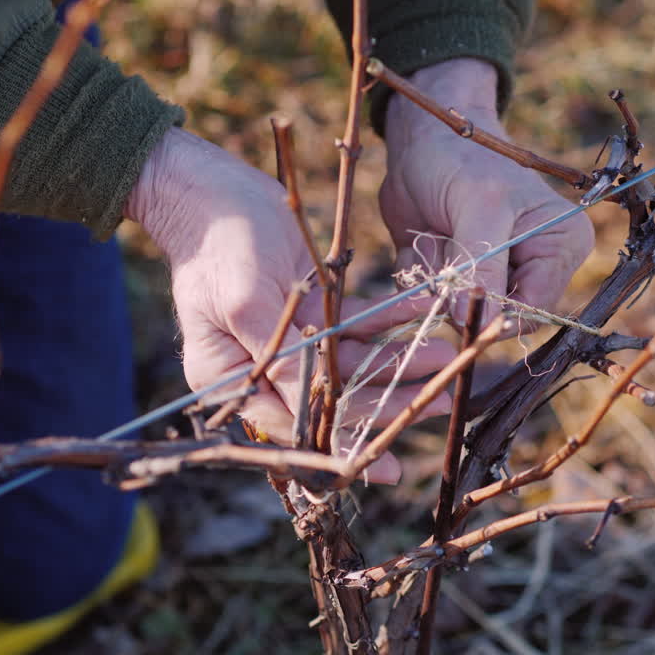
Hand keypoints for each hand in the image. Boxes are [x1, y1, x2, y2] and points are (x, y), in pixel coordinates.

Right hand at [127, 128, 452, 479]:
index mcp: (230, 382)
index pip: (293, 430)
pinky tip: (424, 313)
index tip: (388, 465)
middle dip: (386, 401)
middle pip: (331, 400)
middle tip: (437, 403)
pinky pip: (356, 322)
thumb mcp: (246, 304)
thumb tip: (314, 415)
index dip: (342, 448)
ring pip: (352, 362)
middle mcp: (260, 369)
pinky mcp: (310, 309)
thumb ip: (280, 360)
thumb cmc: (217, 245)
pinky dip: (389, 319)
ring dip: (398, 359)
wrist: (209, 189)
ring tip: (445, 353)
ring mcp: (288, 340)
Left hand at [381, 58, 594, 326]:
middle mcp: (535, 268)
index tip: (457, 297)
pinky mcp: (458, 279)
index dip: (495, 315)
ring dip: (435, 276)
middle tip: (444, 238)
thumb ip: (482, 264)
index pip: (535, 309)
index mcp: (561, 247)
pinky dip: (417, 275)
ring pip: (459, 312)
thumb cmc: (464, 160)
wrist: (422, 141)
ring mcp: (495, 277)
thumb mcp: (480, 206)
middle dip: (459, 288)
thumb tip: (477, 324)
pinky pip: (431, 303)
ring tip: (435, 230)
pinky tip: (422, 238)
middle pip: (496, 316)